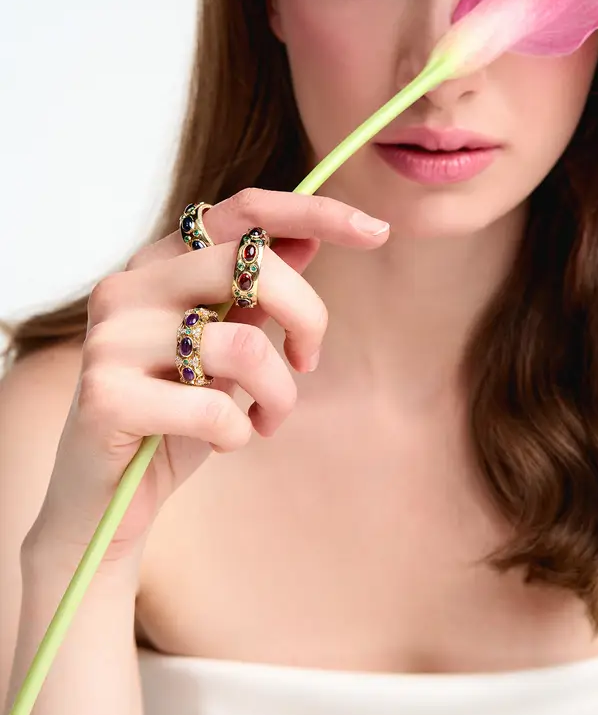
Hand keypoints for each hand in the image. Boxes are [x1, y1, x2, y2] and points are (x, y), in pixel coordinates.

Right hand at [25, 188, 389, 568]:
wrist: (103, 502)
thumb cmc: (173, 418)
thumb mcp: (226, 348)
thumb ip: (255, 292)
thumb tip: (309, 234)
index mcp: (159, 263)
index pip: (244, 212)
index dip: (315, 212)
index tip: (377, 230)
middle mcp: (128, 287)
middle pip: (252, 267)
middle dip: (308, 318)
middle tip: (308, 363)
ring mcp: (111, 338)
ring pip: (245, 346)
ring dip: (278, 396)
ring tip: (264, 419)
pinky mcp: (104, 395)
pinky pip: (213, 408)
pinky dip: (237, 432)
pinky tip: (223, 441)